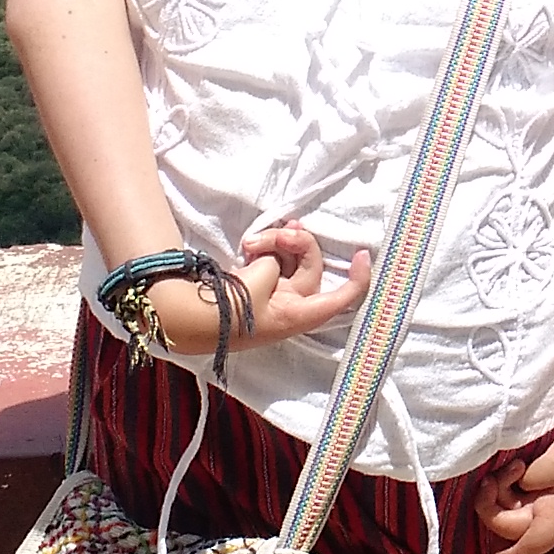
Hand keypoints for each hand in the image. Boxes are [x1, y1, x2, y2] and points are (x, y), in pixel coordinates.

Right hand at [235, 219, 366, 347]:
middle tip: (279, 233)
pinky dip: (264, 249)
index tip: (363, 253)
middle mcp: (292, 306)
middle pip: (311, 265)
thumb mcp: (257, 282)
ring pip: (289, 259)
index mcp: (299, 314)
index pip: (343, 299)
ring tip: (249, 242)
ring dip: (274, 243)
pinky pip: (272, 260)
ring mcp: (275, 295)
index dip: (358, 278)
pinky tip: (248, 247)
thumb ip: (274, 262)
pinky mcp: (258, 286)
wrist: (190, 320)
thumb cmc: (228, 310)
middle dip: (296, 243)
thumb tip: (273, 258)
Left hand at [480, 404, 553, 553]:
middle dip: (495, 505)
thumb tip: (516, 488)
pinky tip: (519, 465)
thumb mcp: (546, 469)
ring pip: (520, 507)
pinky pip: (530, 493)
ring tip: (512, 466)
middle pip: (516, 524)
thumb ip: (522, 485)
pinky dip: (517, 483)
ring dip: (505, 490)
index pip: (529, 546)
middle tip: (490, 479)